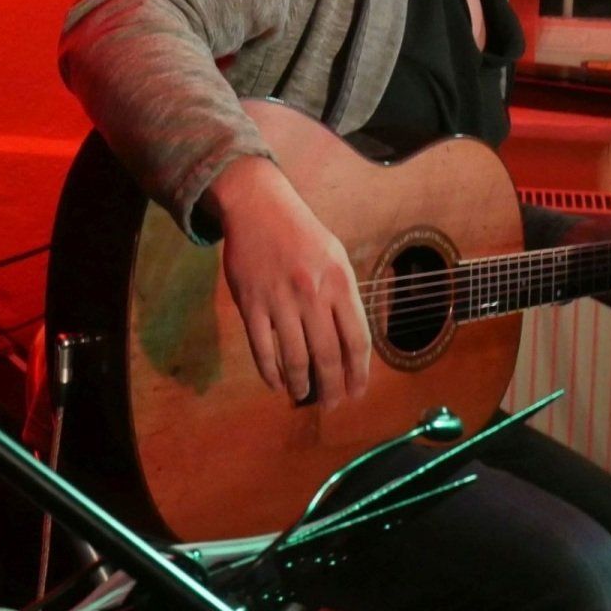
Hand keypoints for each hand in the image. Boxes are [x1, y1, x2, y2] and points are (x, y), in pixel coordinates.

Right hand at [203, 157, 370, 407]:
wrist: (258, 206)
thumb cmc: (301, 233)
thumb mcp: (335, 257)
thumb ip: (343, 297)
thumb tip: (351, 344)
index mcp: (339, 283)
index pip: (356, 339)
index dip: (359, 372)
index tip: (357, 391)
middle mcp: (312, 294)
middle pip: (328, 355)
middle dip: (333, 387)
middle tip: (333, 403)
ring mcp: (279, 299)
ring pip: (294, 356)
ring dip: (301, 384)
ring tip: (303, 396)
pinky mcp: (250, 302)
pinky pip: (261, 347)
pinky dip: (270, 371)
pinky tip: (276, 383)